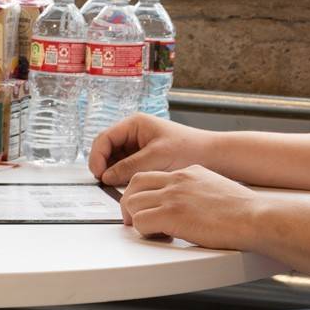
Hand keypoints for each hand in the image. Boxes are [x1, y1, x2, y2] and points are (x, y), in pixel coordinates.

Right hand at [87, 113, 213, 184]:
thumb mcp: (156, 157)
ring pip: (115, 160)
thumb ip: (129, 166)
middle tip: (103, 182)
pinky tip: (127, 186)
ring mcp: (138, 146)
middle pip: (106, 148)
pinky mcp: (144, 159)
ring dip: (112, 172)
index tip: (98, 173)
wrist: (212, 156)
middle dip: (103, 165)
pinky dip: (122, 176)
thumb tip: (107, 176)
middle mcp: (134, 133)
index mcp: (135, 124)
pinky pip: (126, 167)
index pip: (104, 138)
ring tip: (116, 186)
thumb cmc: (189, 148)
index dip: (97, 156)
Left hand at [121, 165, 261, 249]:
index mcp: (189, 172)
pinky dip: (144, 232)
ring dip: (136, 219)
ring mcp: (173, 196)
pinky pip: (140, 222)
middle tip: (136, 218)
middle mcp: (178, 179)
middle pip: (135, 183)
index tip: (147, 206)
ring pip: (133, 202)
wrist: (255, 217)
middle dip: (130, 202)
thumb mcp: (217, 188)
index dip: (145, 192)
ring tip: (151, 231)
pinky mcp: (172, 215)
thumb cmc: (244, 211)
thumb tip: (191, 205)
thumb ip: (198, 191)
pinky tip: (160, 237)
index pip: (153, 175)